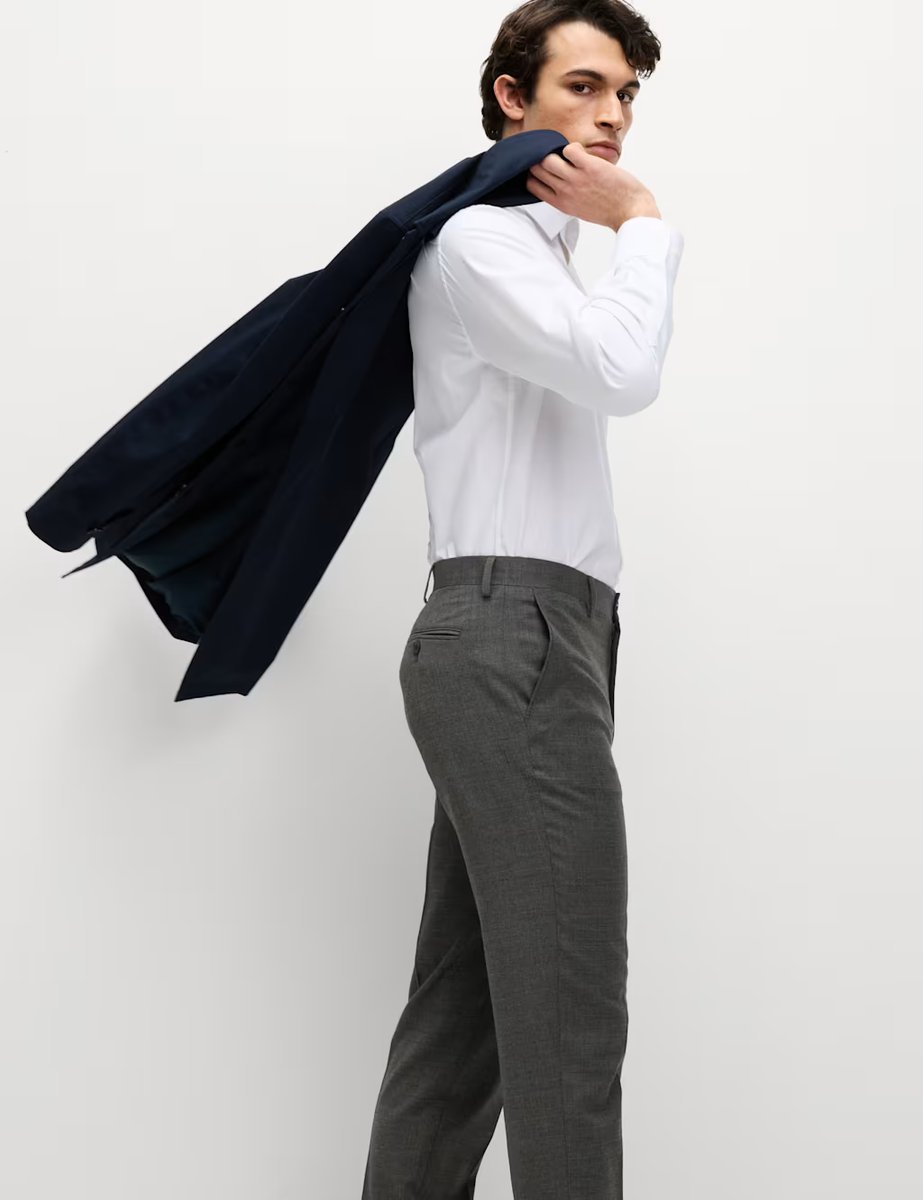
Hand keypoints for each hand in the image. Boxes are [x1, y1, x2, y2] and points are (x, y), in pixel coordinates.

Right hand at [525, 141, 659, 229]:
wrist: (629, 212)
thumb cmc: (608, 210)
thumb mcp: (579, 209)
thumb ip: (566, 197)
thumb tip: (560, 180)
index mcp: (560, 203)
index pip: (532, 185)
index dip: (534, 173)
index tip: (543, 167)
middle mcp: (564, 191)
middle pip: (537, 169)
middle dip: (542, 159)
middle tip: (555, 155)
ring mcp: (576, 179)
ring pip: (548, 159)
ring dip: (555, 151)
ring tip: (568, 154)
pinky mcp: (590, 167)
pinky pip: (570, 149)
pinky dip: (573, 147)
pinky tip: (581, 152)